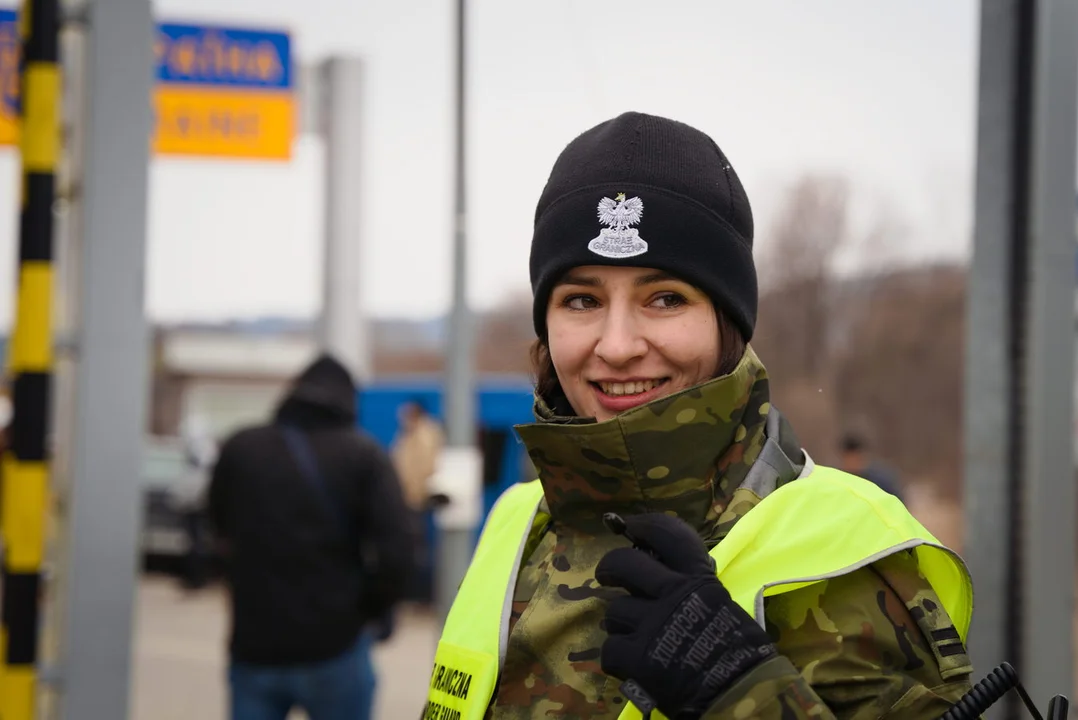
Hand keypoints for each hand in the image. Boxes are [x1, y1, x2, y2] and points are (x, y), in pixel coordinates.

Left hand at [595, 513, 776, 718]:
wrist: (741, 696)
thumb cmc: (736, 651)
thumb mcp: (718, 603)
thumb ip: (690, 585)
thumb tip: (657, 566)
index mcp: (698, 578)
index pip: (668, 533)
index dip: (644, 524)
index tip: (630, 526)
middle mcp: (672, 593)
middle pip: (622, 563)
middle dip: (609, 568)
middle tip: (608, 577)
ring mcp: (652, 624)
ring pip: (613, 612)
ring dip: (621, 626)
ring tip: (639, 639)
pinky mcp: (637, 657)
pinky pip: (609, 649)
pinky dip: (619, 659)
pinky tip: (635, 665)